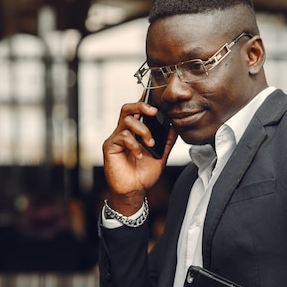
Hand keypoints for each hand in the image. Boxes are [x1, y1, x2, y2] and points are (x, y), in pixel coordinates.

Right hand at [102, 98, 176, 214]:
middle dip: (141, 106)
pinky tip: (139, 155)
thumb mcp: (161, 156)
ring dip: (142, 130)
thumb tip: (175, 126)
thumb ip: (166, 141)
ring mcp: (116, 138)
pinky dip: (134, 144)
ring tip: (149, 143)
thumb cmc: (144, 174)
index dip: (143, 101)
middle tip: (153, 111)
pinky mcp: (110, 147)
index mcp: (135, 132)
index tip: (152, 94)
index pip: (138, 111)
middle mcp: (124, 132)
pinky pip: (122, 136)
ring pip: (126, 120)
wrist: (134, 191)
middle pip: (127, 109)